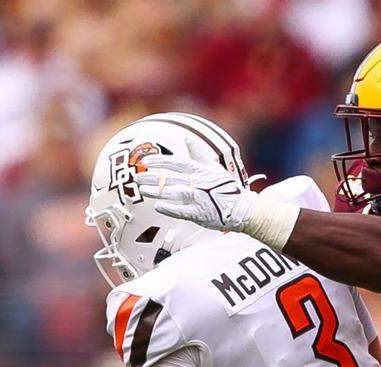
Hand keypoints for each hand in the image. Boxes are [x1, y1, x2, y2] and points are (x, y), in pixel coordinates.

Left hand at [134, 156, 256, 230]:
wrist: (243, 209)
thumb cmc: (228, 189)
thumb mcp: (215, 168)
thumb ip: (198, 155)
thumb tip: (187, 139)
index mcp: (201, 171)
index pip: (177, 162)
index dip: (160, 160)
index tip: (146, 160)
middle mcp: (198, 183)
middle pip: (171, 178)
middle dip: (152, 176)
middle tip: (137, 176)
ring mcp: (199, 198)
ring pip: (173, 193)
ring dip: (156, 191)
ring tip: (142, 190)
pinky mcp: (200, 214)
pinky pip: (182, 211)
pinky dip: (170, 208)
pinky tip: (158, 206)